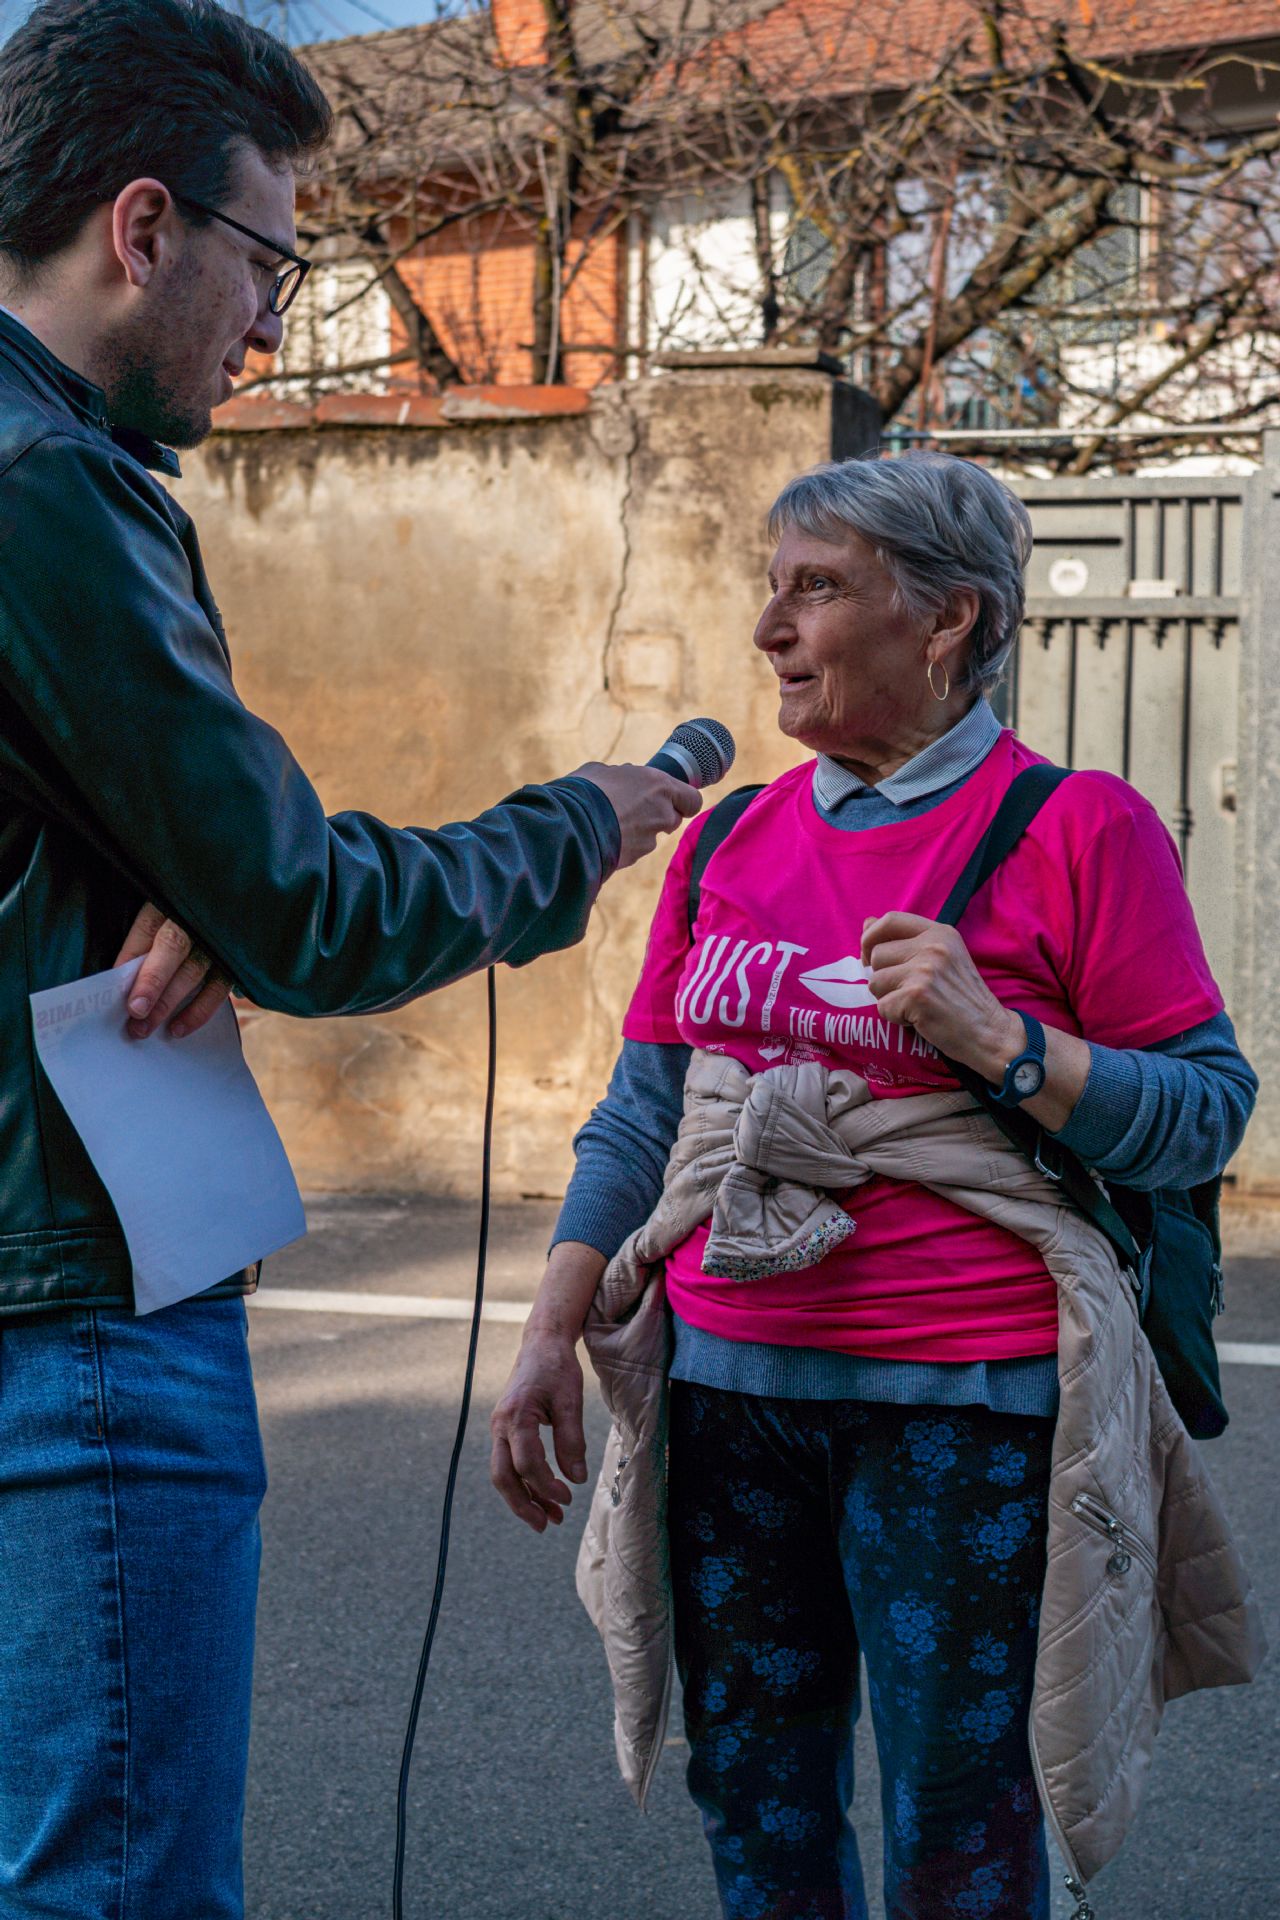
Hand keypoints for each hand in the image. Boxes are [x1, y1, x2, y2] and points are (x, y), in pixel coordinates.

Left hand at [113, 902, 234, 1040]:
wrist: (235, 901)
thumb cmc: (181, 917)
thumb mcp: (159, 913)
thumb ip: (143, 940)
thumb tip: (120, 975)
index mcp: (172, 901)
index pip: (147, 928)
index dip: (130, 955)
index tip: (114, 983)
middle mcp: (197, 918)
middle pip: (172, 949)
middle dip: (152, 983)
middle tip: (134, 1013)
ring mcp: (218, 940)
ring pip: (193, 972)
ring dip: (168, 1003)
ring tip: (145, 1028)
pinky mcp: (234, 962)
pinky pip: (217, 989)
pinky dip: (198, 1011)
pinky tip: (177, 1028)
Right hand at [490, 1331, 587, 1532]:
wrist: (541, 1343)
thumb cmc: (556, 1368)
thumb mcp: (570, 1401)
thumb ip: (571, 1440)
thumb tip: (575, 1479)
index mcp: (515, 1415)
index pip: (526, 1463)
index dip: (546, 1485)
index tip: (567, 1497)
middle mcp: (500, 1425)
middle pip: (502, 1476)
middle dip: (523, 1505)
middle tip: (548, 1525)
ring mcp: (499, 1428)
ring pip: (503, 1474)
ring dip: (524, 1498)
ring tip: (549, 1518)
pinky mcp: (505, 1430)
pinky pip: (509, 1463)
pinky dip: (524, 1482)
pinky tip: (542, 1496)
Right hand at [572, 762, 702, 869]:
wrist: (569, 823)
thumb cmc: (584, 790)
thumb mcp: (603, 771)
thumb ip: (622, 776)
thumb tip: (623, 777)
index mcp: (659, 785)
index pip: (693, 800)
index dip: (683, 801)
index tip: (672, 800)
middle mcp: (661, 813)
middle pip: (673, 819)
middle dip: (658, 816)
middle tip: (635, 810)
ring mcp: (649, 838)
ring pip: (652, 837)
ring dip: (639, 832)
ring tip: (612, 823)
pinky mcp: (634, 857)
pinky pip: (634, 850)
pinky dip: (624, 845)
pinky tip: (604, 837)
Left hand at [860, 911, 1021, 1078]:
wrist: (990, 1032)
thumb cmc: (962, 998)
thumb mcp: (942, 958)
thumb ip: (905, 940)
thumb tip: (866, 922)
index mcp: (940, 933)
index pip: (890, 920)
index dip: (871, 936)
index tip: (869, 954)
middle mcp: (933, 946)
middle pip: (876, 954)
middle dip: (882, 977)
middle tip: (907, 991)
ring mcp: (925, 970)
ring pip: (875, 982)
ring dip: (887, 999)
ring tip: (915, 1004)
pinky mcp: (917, 996)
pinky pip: (882, 1007)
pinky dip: (895, 1018)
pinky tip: (918, 1018)